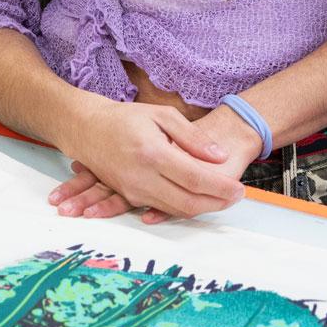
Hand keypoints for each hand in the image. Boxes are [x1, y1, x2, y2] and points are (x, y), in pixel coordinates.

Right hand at [48, 99, 248, 224]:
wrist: (86, 129)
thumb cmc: (126, 118)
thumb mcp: (162, 116)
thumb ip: (192, 138)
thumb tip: (220, 157)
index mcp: (153, 153)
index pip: (195, 178)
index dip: (221, 187)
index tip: (240, 188)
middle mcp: (142, 177)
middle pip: (187, 202)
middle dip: (217, 203)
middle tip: (237, 196)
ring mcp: (134, 191)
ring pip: (175, 210)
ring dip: (202, 208)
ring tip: (223, 198)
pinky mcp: (129, 197)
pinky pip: (161, 208)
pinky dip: (182, 207)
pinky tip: (198, 200)